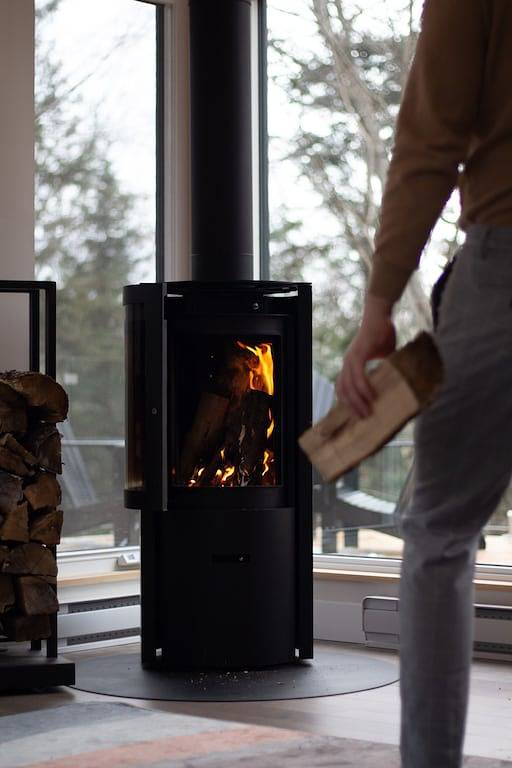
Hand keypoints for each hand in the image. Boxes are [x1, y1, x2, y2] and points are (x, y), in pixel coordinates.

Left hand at [335, 295, 396, 418]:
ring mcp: (351, 358)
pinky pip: (358, 375)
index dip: (348, 401)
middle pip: (343, 390)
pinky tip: (371, 396)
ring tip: (367, 412)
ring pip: (349, 385)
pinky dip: (364, 387)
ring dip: (357, 401)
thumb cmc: (383, 332)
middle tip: (363, 419)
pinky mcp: (359, 354)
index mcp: (351, 363)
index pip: (343, 386)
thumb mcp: (384, 355)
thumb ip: (384, 368)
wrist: (381, 314)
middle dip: (352, 407)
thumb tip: (396, 380)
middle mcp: (347, 362)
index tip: (356, 414)